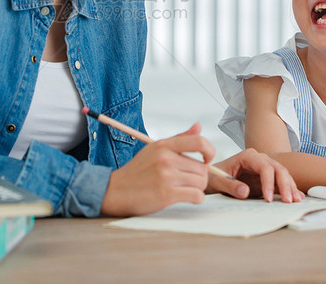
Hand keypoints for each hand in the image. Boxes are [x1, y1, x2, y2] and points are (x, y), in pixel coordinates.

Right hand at [100, 122, 214, 216]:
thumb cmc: (136, 171)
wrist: (115, 190)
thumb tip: (198, 126)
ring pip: (201, 182)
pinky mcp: (167, 194)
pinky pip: (197, 196)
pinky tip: (187, 197)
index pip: (199, 142)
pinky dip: (196, 198)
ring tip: (186, 189)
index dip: (210, 151)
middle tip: (189, 180)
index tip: (207, 159)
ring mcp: (166, 176)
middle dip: (200, 176)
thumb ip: (179, 138)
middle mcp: (166, 158)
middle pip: (202, 168)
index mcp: (164, 145)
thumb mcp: (154, 149)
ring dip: (198, 188)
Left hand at [208, 148, 303, 202]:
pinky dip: (289, 189)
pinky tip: (297, 197)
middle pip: (277, 169)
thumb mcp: (217, 182)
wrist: (212, 179)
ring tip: (296, 200)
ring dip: (290, 187)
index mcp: (247, 157)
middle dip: (285, 184)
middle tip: (288, 201)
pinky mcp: (267, 179)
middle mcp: (259, 160)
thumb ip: (230, 186)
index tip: (268, 199)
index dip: (269, 182)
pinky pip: (281, 182)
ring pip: (283, 175)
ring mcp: (265, 168)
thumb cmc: (213, 178)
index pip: (264, 167)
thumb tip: (245, 191)